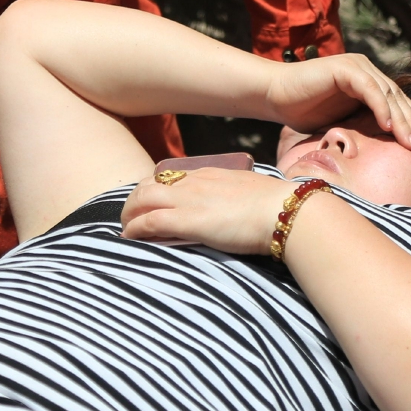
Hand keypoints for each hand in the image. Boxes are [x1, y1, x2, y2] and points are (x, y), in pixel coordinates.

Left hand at [121, 165, 305, 255]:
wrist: (284, 211)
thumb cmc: (276, 205)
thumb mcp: (250, 191)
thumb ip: (235, 196)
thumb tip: (234, 208)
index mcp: (210, 173)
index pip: (170, 176)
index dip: (154, 189)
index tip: (150, 204)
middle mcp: (194, 181)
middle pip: (149, 184)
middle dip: (134, 201)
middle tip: (131, 219)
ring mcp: (189, 199)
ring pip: (142, 199)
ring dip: (129, 214)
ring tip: (126, 230)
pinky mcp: (188, 220)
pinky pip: (149, 221)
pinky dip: (135, 229)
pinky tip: (130, 238)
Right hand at [263, 52, 410, 149]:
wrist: (275, 96)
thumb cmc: (304, 112)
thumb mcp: (341, 122)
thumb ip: (363, 125)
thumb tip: (386, 149)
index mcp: (368, 83)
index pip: (398, 102)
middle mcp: (366, 71)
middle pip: (397, 98)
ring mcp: (356, 67)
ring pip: (387, 94)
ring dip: (401, 119)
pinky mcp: (344, 68)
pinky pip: (368, 89)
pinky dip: (380, 107)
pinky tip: (387, 126)